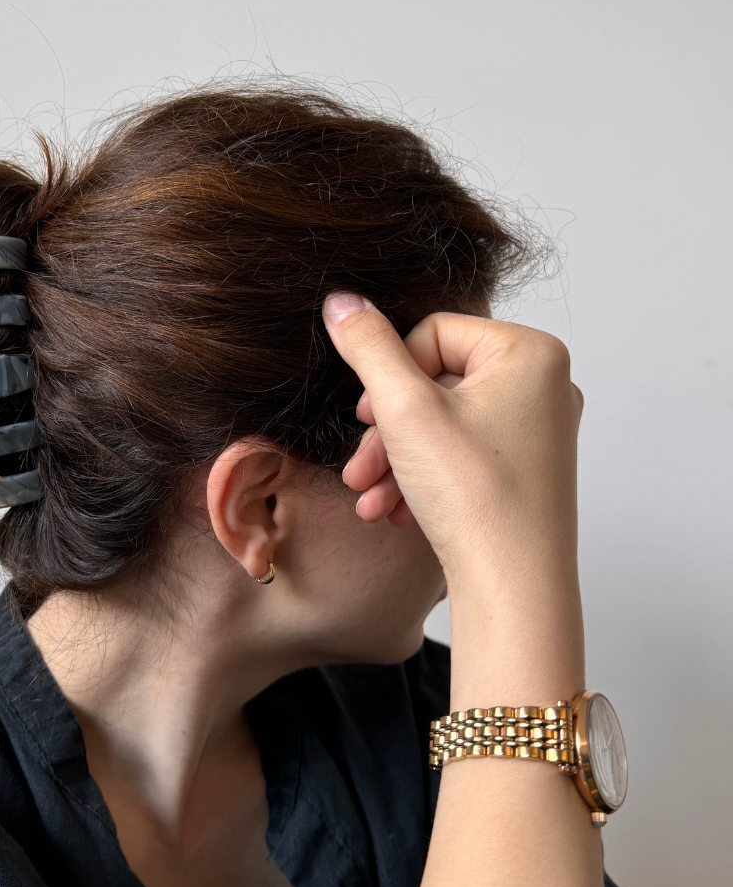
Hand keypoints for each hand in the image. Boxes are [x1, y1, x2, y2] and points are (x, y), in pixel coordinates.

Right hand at [322, 295, 583, 590]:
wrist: (512, 586)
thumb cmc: (474, 497)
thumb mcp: (403, 408)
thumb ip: (368, 346)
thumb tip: (342, 301)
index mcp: (530, 353)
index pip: (433, 332)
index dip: (388, 375)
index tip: (366, 416)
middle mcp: (545, 385)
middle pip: (435, 382)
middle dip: (385, 429)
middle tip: (359, 465)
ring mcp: (538, 430)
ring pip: (442, 424)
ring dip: (395, 458)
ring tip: (368, 496)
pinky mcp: (526, 469)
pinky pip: (462, 454)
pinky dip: (422, 477)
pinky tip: (394, 511)